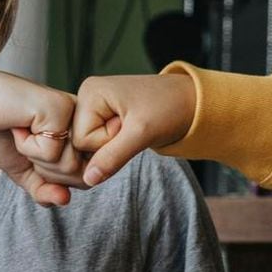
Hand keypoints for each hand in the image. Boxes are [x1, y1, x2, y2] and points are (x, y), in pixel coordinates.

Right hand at [0, 67, 88, 204]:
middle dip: (44, 169)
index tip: (33, 150)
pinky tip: (18, 124)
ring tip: (22, 131)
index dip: (53, 178)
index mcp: (82, 133)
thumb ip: (46, 191)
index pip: (84, 179)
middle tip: (25, 141)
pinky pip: (51, 153)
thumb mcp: (25, 171)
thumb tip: (65, 200)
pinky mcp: (61, 108)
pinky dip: (26, 145)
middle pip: (80, 176)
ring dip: (34, 156)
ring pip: (68, 166)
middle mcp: (85, 120)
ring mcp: (75, 112)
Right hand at [72, 73, 196, 186]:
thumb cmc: (170, 108)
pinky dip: (112, 149)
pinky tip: (128, 136)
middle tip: (132, 131)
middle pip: (79, 144)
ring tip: (132, 132)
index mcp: (90, 92)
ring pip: (87, 148)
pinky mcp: (102, 119)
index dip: (105, 144)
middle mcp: (87, 97)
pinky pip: (96, 145)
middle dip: (106, 148)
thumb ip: (113, 156)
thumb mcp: (142, 133)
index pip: (79, 139)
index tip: (129, 129)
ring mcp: (94, 108)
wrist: (192, 102)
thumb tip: (87, 179)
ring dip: (110, 150)